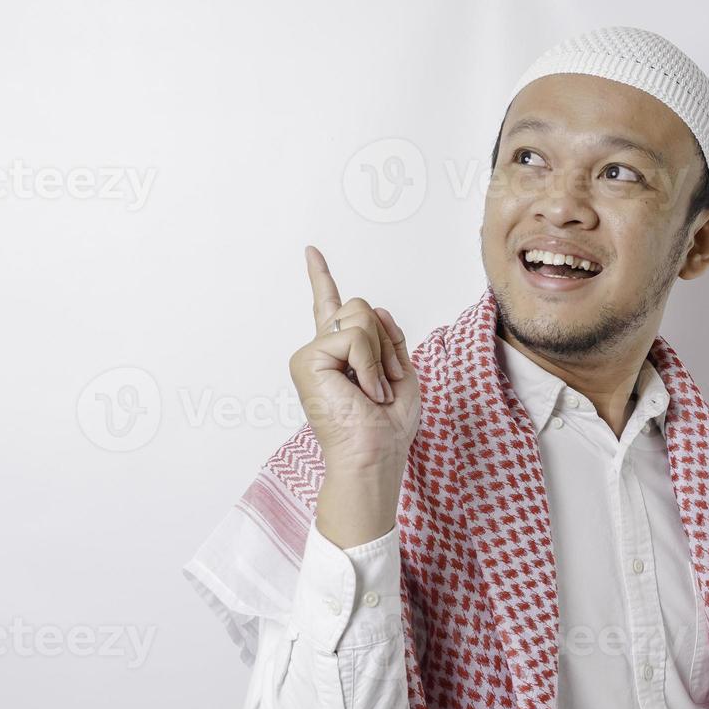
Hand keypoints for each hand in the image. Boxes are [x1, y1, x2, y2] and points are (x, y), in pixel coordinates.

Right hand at [289, 245, 421, 484]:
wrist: (374, 456)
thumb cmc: (388, 427)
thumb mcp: (402, 373)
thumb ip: (389, 336)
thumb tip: (374, 308)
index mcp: (341, 355)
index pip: (330, 307)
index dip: (320, 278)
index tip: (311, 252)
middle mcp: (321, 351)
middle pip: (361, 307)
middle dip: (386, 342)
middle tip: (384, 384)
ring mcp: (311, 355)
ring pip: (360, 316)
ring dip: (380, 356)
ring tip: (373, 391)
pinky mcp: (306, 360)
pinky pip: (354, 338)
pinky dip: (370, 365)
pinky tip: (364, 392)